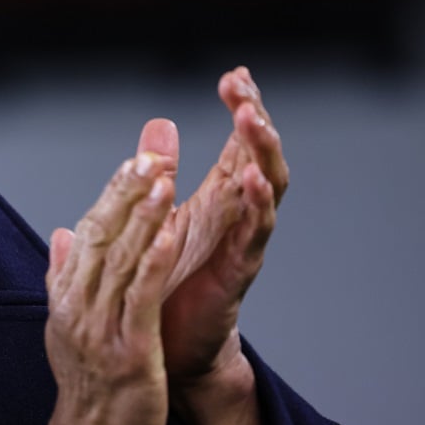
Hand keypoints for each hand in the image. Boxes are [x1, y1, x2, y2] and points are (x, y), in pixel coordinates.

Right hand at [18, 152, 178, 424]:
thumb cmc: (90, 386)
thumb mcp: (70, 324)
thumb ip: (66, 277)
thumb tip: (63, 235)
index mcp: (70, 295)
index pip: (91, 232)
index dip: (115, 194)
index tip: (137, 159)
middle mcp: (80, 304)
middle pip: (103, 236)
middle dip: (129, 192)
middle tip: (153, 152)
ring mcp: (101, 327)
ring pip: (122, 260)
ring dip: (143, 216)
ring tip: (164, 177)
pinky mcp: (128, 350)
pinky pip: (140, 298)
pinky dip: (151, 263)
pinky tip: (168, 233)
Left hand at [140, 66, 287, 382]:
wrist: (167, 350)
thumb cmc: (165, 283)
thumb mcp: (159, 217)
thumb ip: (161, 173)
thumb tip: (157, 124)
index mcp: (219, 200)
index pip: (239, 144)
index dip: (244, 108)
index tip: (235, 74)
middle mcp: (238, 216)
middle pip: (260, 156)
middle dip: (255, 119)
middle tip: (241, 88)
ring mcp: (243, 243)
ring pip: (267, 189)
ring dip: (261, 153)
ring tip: (251, 121)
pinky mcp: (238, 272)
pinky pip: (254, 234)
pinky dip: (255, 205)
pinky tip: (249, 179)